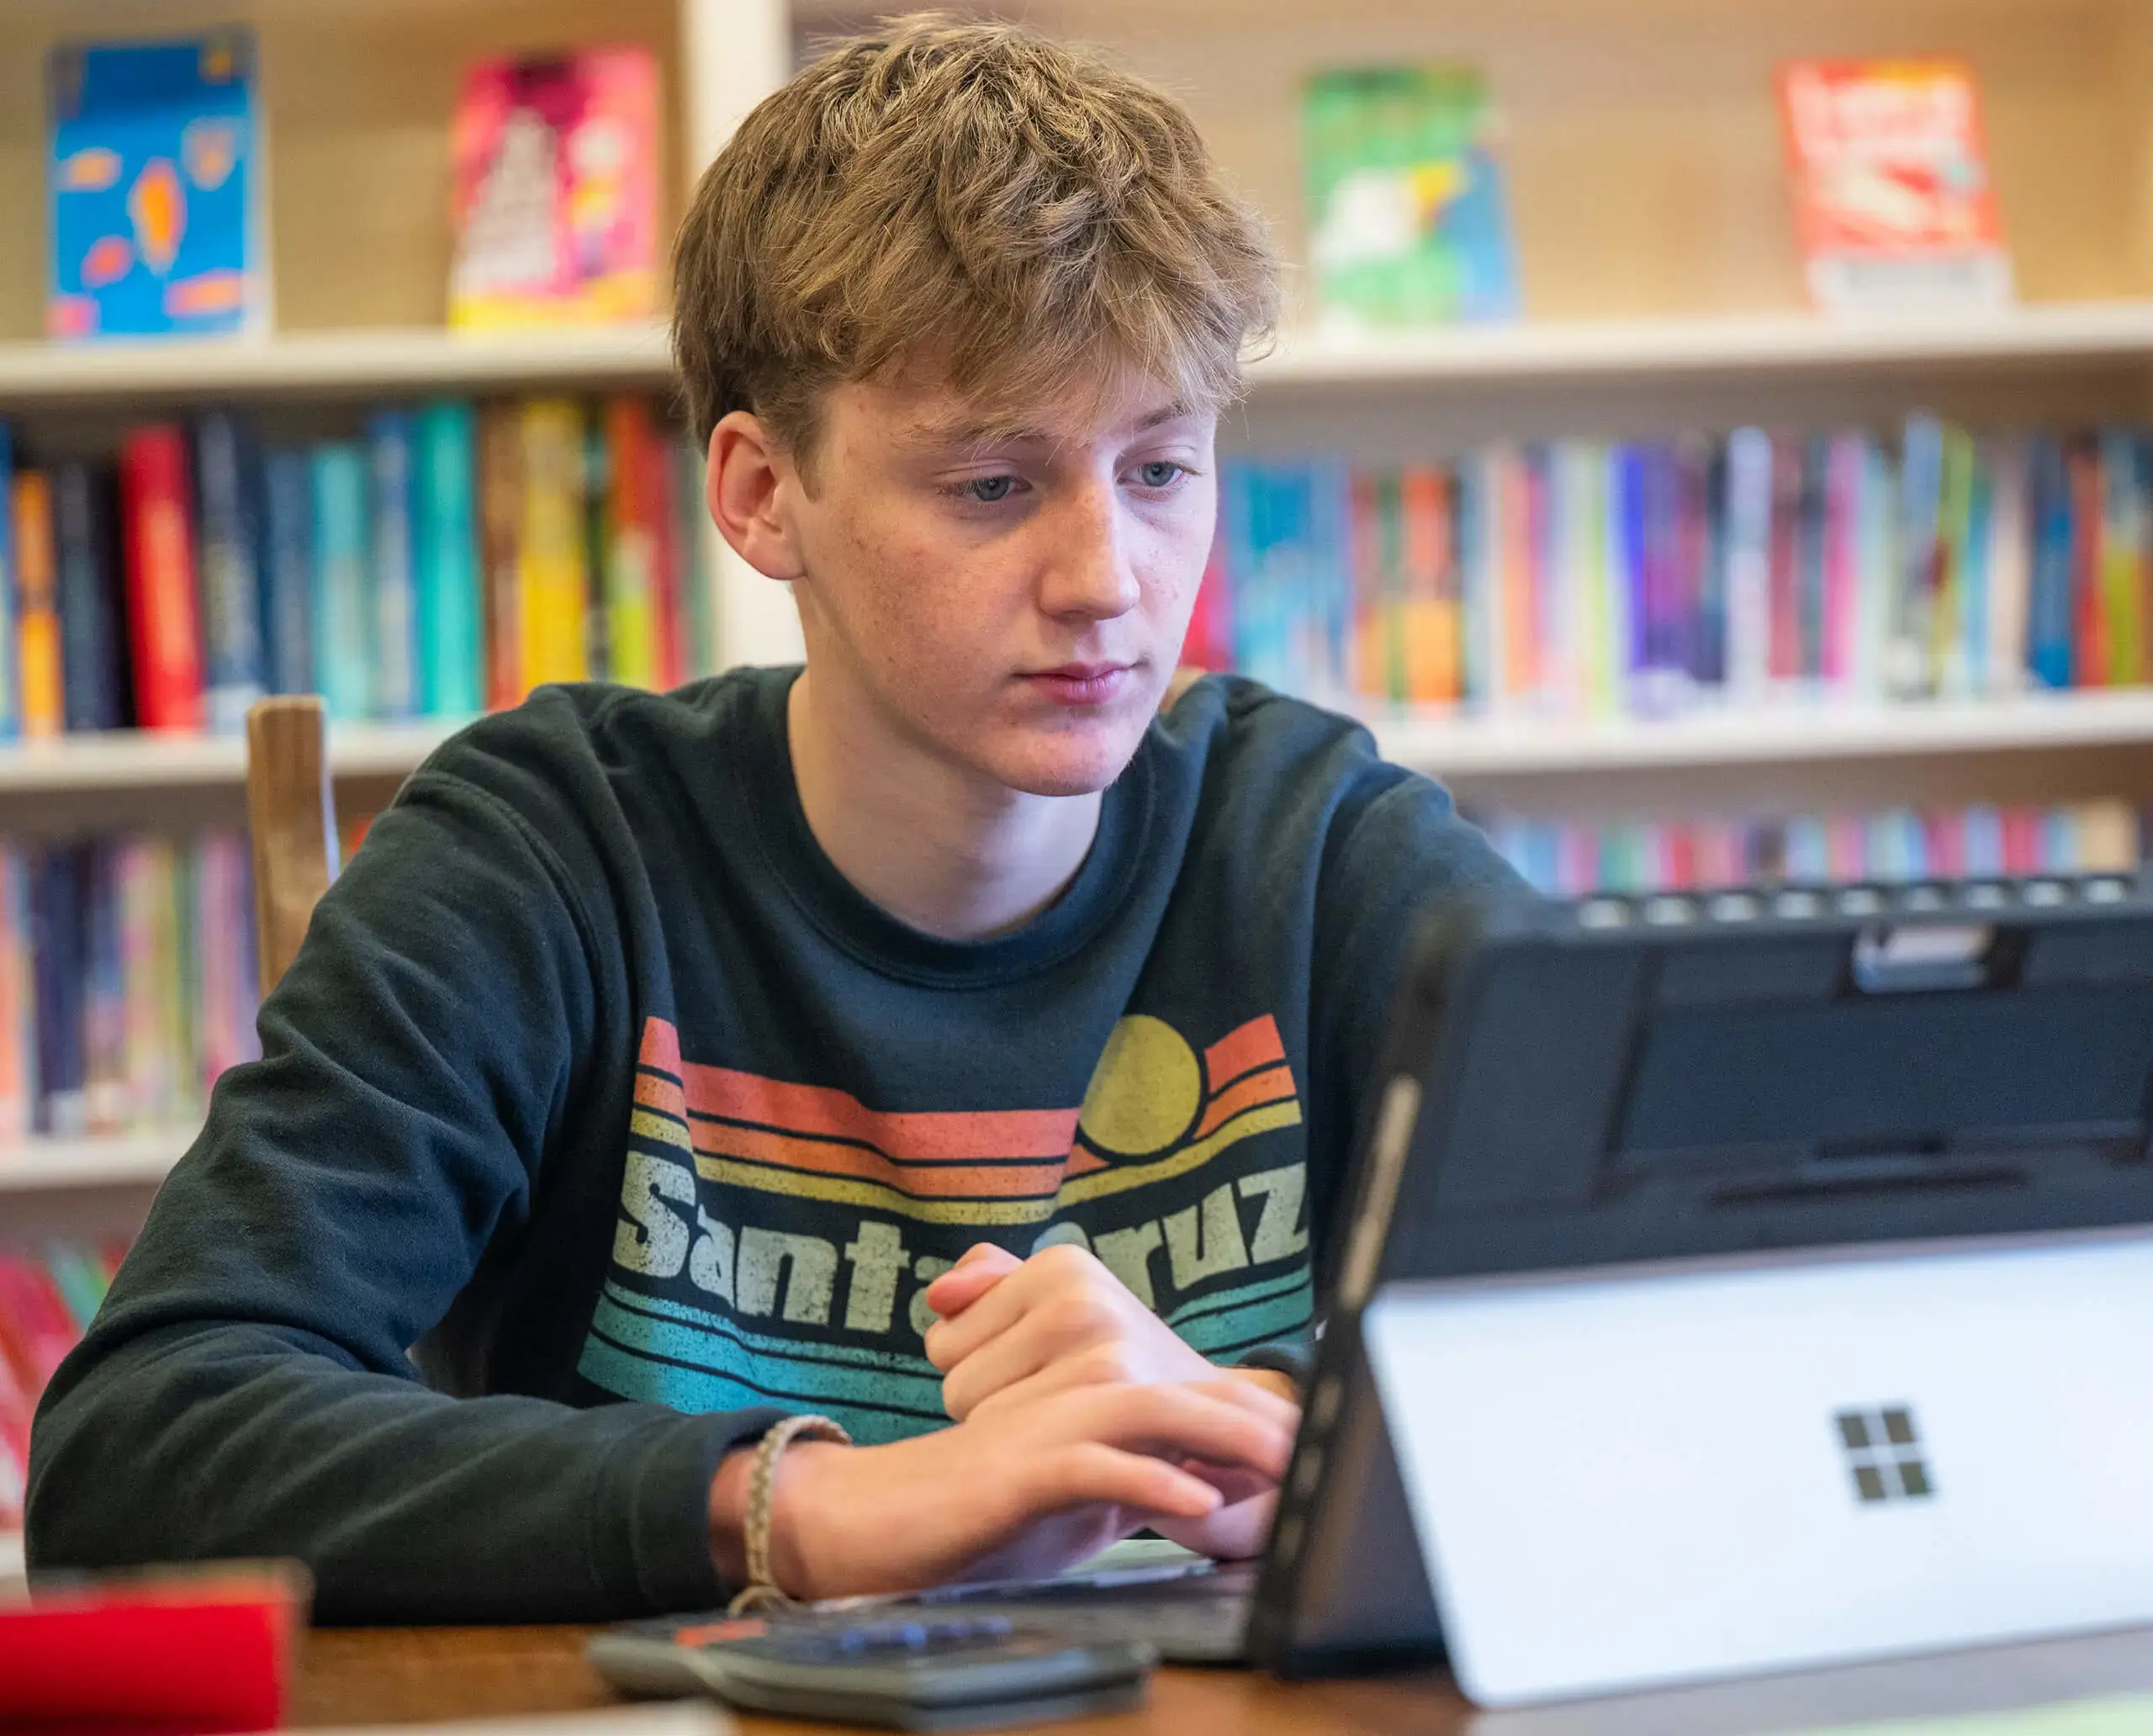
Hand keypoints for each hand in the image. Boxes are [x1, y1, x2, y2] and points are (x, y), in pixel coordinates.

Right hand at [710, 1378, 1297, 1600]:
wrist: (881, 1518)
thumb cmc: (983, 1502)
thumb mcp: (1080, 1484)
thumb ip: (1140, 1465)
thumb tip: (1219, 1481)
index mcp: (1086, 1381)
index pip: (1182, 1381)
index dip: (1251, 1407)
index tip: (1315, 1440)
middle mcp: (1063, 1385)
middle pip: (1173, 1380)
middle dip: (1250, 1413)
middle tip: (1312, 1445)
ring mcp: (1037, 1420)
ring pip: (1141, 1408)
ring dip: (1216, 1434)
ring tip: (1277, 1463)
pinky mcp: (1011, 1466)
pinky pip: (1089, 1464)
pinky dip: (1148, 1481)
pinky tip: (1193, 1506)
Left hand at [922, 1242, 1299, 1558]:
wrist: (1216, 1425)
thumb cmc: (1117, 1371)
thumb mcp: (1062, 1308)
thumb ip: (992, 1282)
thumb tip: (939, 1295)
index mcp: (1062, 1264)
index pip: (944, 1330)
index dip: (982, 1362)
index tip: (1043, 1366)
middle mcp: (1082, 1297)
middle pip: (953, 1372)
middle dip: (993, 1397)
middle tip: (1060, 1400)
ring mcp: (1100, 1350)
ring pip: (976, 1412)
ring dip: (1013, 1431)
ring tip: (1072, 1422)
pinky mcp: (1114, 1406)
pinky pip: (1013, 1445)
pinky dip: (1034, 1458)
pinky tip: (1072, 1451)